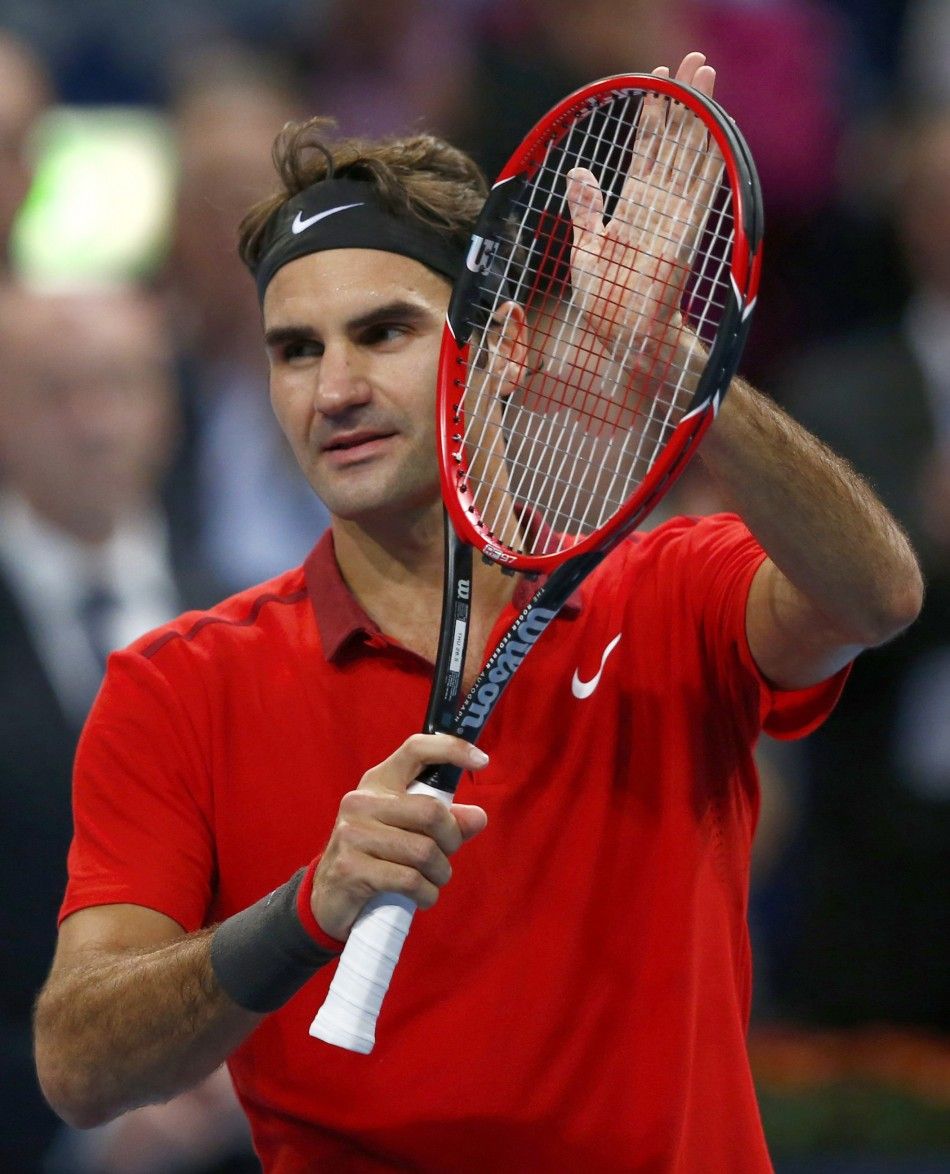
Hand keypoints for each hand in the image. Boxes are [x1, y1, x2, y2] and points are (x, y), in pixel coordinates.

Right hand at [311, 733, 488, 938]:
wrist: (328, 898)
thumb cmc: (376, 856)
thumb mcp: (408, 832)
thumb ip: (444, 822)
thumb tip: (479, 817)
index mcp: (378, 783)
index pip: (415, 750)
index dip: (451, 749)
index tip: (482, 760)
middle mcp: (362, 801)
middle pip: (431, 812)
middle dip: (451, 840)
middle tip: (447, 856)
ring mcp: (352, 834)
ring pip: (424, 851)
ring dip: (440, 873)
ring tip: (433, 880)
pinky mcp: (351, 868)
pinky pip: (409, 880)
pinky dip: (426, 893)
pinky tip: (422, 896)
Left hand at [564, 52, 720, 374]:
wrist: (620, 343)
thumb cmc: (603, 306)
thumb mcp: (586, 251)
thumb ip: (587, 212)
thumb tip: (579, 174)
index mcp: (634, 214)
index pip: (646, 157)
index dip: (651, 121)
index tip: (655, 85)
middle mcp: (658, 213)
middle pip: (674, 147)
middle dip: (681, 102)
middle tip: (690, 59)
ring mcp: (674, 223)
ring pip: (690, 158)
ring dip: (698, 117)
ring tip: (703, 73)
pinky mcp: (682, 238)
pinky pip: (698, 191)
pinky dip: (707, 158)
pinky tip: (714, 127)